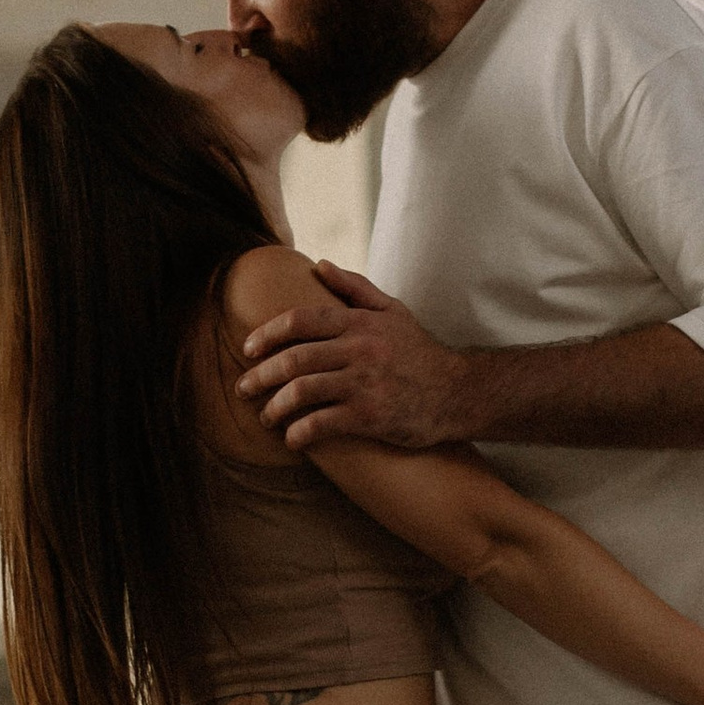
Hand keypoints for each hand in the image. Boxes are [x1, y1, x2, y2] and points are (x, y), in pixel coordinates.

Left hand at [238, 264, 470, 450]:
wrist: (460, 392)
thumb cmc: (420, 352)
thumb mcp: (393, 311)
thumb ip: (355, 288)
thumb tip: (319, 265)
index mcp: (360, 322)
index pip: (301, 320)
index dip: (267, 333)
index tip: (248, 348)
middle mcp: (360, 349)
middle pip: (294, 359)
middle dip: (260, 375)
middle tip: (243, 389)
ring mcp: (365, 383)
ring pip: (302, 392)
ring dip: (274, 407)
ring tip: (265, 418)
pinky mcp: (371, 416)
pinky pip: (322, 424)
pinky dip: (299, 433)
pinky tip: (291, 439)